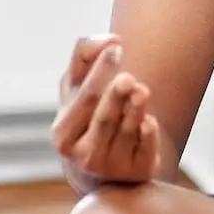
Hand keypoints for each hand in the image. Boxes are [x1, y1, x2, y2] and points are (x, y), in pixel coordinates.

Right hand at [53, 34, 162, 187]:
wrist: (104, 166)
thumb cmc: (88, 115)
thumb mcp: (76, 86)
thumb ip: (84, 55)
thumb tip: (111, 39)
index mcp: (64, 133)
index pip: (84, 98)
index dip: (99, 72)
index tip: (116, 48)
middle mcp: (84, 155)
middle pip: (103, 120)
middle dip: (115, 98)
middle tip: (128, 78)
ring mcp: (111, 167)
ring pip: (126, 134)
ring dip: (135, 111)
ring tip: (142, 90)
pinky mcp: (137, 173)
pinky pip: (145, 151)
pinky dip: (148, 136)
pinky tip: (149, 122)